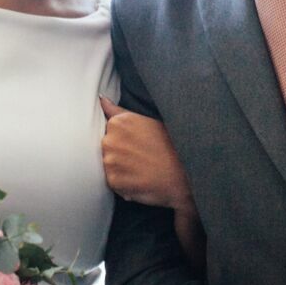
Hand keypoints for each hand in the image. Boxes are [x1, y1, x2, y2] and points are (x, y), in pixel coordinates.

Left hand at [99, 98, 196, 216]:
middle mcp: (110, 140)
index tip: (138, 145)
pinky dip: (124, 184)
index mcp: (118, 122)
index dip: (124, 140)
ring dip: (121, 170)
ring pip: (109, 166)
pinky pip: (113, 183)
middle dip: (120, 154)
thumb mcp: (147, 121)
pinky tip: (140, 180)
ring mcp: (110, 161)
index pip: (109, 131)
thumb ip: (119, 111)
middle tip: (142, 159)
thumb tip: (102, 100)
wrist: (184, 176)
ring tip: (142, 170)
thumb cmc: (170, 146)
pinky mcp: (113, 181)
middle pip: (107, 148)